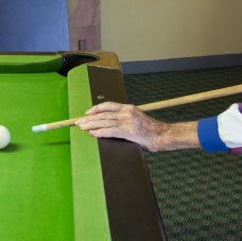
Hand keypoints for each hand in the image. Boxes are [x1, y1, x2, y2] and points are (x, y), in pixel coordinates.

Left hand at [75, 102, 199, 151]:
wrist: (163, 135)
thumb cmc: (151, 130)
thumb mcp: (138, 119)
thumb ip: (126, 119)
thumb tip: (112, 124)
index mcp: (129, 108)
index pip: (109, 105)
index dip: (96, 108)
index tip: (87, 112)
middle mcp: (127, 113)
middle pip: (104, 114)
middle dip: (89, 119)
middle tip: (78, 122)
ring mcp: (127, 122)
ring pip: (104, 122)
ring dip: (91, 125)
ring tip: (81, 128)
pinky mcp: (128, 132)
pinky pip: (110, 131)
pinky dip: (99, 132)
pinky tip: (92, 134)